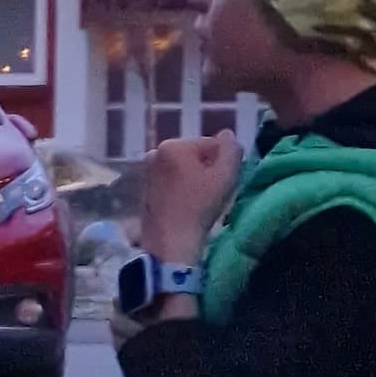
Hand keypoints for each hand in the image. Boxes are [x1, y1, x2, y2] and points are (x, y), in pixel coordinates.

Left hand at [136, 130, 243, 262]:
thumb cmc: (199, 206)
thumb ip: (231, 150)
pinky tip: (189, 206)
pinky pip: (171, 183)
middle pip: (194, 156)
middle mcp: (155, 154)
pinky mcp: (144, 191)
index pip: (210, 144)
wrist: (170, 242)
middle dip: (208, 169)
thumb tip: (227, 135)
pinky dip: (182, 190)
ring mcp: (147, 173)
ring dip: (195, 180)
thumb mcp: (225, 175)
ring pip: (182, 170)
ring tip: (203, 201)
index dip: (224, 161)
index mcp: (173, 145)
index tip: (228, 180)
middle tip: (216, 191)